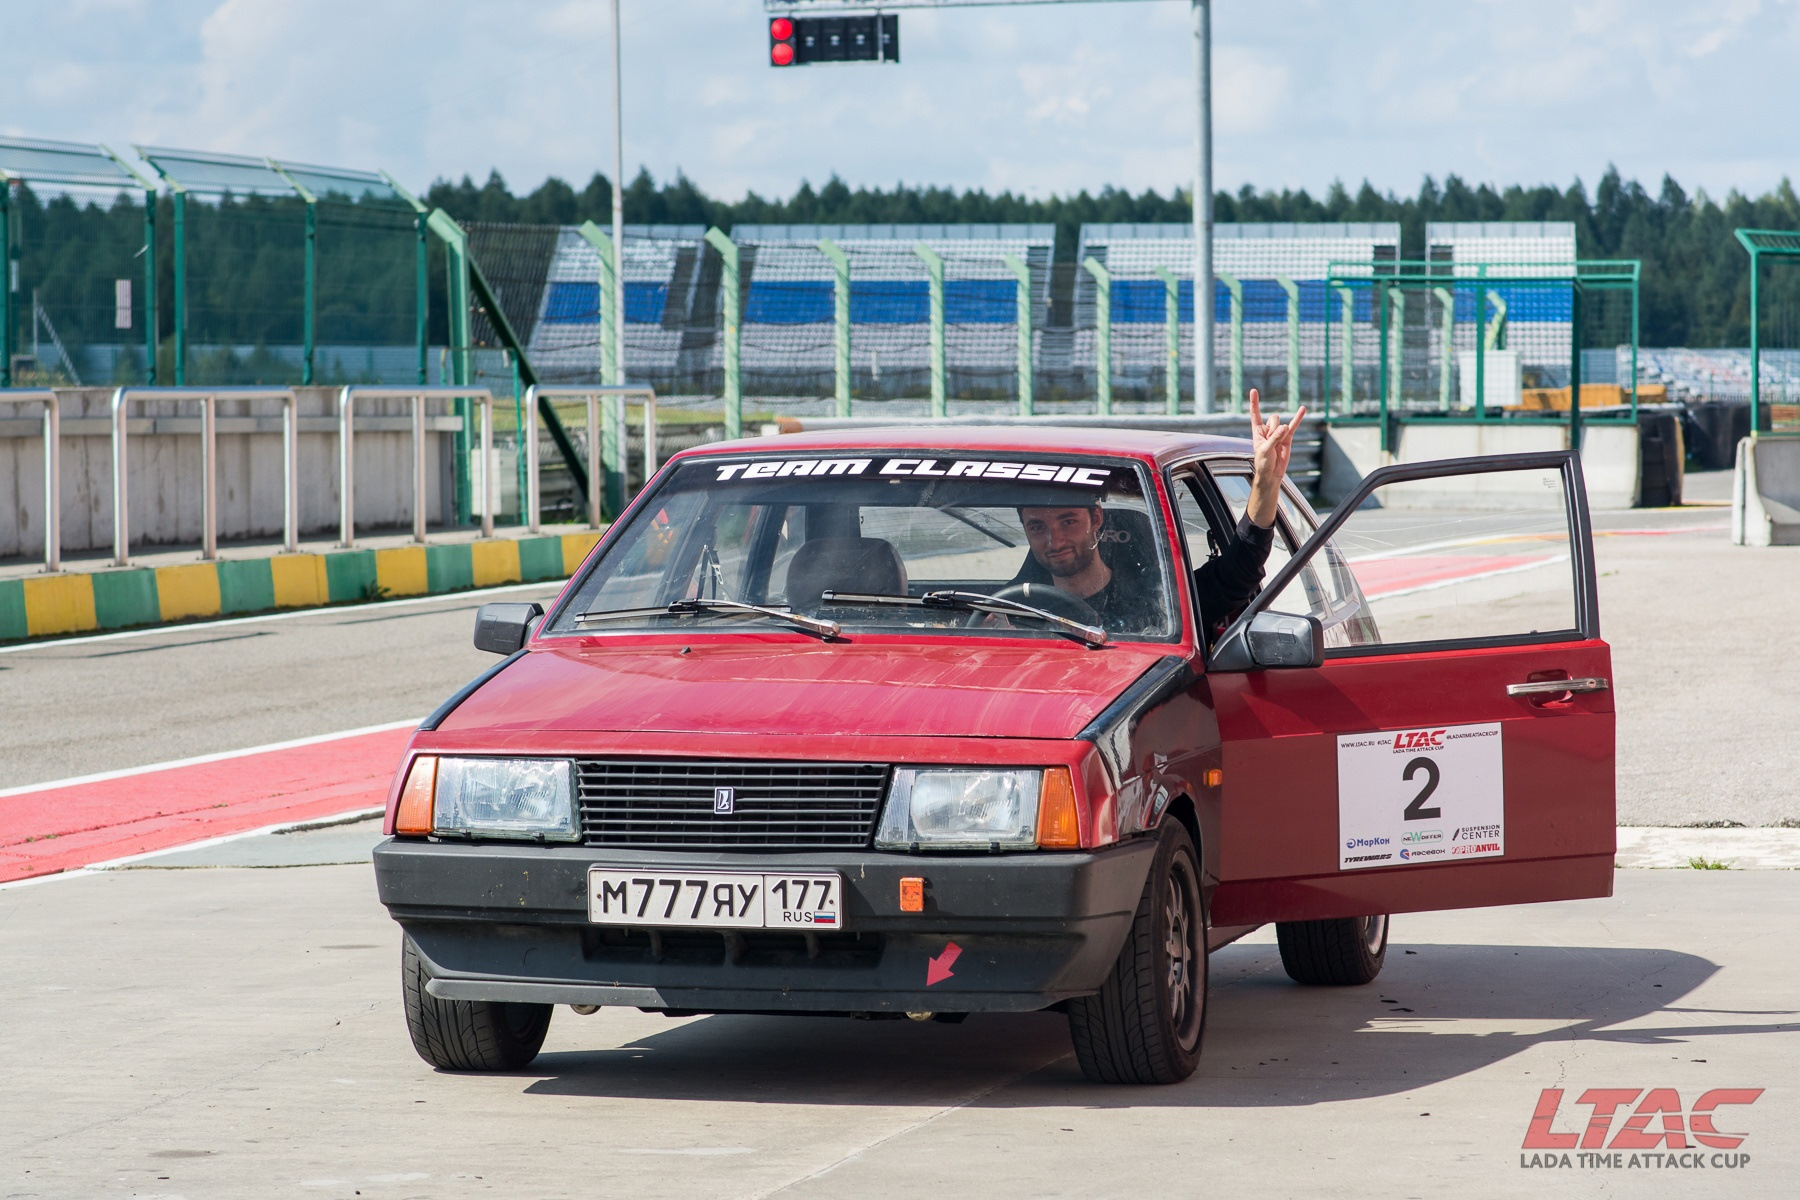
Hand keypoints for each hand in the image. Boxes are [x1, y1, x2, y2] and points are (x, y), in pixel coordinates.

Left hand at [1247, 388, 1305, 528]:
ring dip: (1282, 434)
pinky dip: (1298, 417)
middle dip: (1274, 429)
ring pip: (1282, 424)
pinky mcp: (1288, 438)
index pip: (1255, 414)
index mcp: (1257, 431)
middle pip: (1273, 418)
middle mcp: (1267, 430)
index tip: (1253, 390)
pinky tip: (1303, 409)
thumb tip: (1284, 427)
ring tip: (1278, 447)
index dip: (1254, 403)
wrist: (1272, 474)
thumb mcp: (1265, 450)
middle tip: (1271, 443)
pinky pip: (1294, 425)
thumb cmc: (1263, 463)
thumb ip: (1274, 438)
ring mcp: (1278, 433)